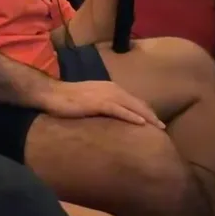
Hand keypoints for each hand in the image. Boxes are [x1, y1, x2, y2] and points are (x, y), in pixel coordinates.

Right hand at [39, 79, 163, 127]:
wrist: (51, 94)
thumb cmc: (67, 99)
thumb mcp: (89, 101)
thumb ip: (101, 106)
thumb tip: (109, 119)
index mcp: (109, 88)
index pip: (132, 99)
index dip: (145, 110)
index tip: (154, 121)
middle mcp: (111, 89)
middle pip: (137, 102)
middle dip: (151, 114)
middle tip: (163, 127)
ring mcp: (105, 95)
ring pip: (132, 106)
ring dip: (147, 116)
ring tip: (159, 127)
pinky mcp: (98, 103)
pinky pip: (120, 110)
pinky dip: (132, 116)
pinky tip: (142, 124)